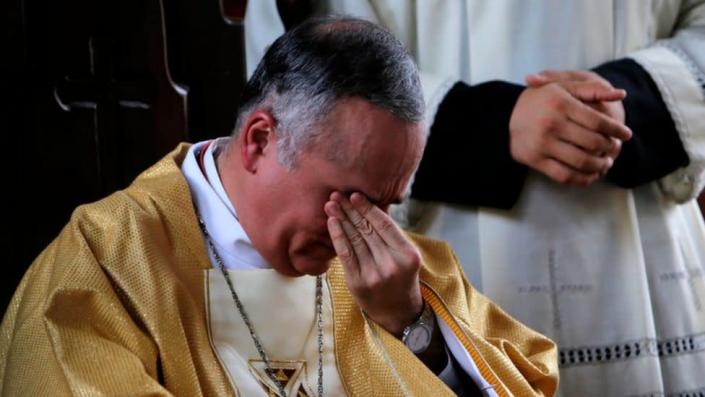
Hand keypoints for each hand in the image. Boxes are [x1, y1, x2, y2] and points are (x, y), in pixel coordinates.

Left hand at [324, 191, 422, 335]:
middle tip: (337, 195)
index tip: (355, 195)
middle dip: (350, 210)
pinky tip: (332, 223)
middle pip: (367, 231)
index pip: (385, 226)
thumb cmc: (401, 277)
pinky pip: (346, 255)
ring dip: (341, 220)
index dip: (368, 209)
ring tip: (331, 205)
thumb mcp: (406, 256)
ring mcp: (374, 275)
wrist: (398, 312)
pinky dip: (338, 237)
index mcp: (408, 255)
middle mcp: (392, 265)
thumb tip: (368, 206)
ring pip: (355, 240)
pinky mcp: (358, 283)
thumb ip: (391, 235)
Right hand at [509, 77, 631, 185]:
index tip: (626, 134)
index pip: (598, 121)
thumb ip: (590, 90)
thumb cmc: (539, 100)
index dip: (616, 130)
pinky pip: (564, 175)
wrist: (504, 118)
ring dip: (599, 166)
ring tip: (606, 163)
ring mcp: (543, 144)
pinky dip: (582, 179)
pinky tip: (590, 175)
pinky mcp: (535, 160)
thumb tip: (621, 94)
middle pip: (593, 143)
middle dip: (610, 148)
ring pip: (581, 162)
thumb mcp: (561, 88)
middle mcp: (551, 124)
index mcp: (560, 104)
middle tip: (615, 148)